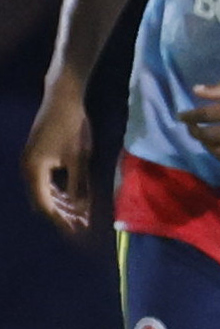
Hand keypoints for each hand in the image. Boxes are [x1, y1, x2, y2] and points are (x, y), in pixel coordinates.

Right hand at [21, 79, 91, 233]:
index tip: (76, 231)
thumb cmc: (72, 126)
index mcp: (34, 172)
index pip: (46, 205)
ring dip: (61, 203)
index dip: (61, 220)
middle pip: (43, 201)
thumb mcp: (79, 158)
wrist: (62, 97)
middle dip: (62, 214)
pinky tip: (73, 198)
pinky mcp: (37, 157)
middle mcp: (28, 170)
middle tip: (81, 226)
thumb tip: (80, 208)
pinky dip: (59, 191)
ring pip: (44, 191)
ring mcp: (31, 163)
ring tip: (80, 216)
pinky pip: (46, 181)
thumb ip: (78, 185)